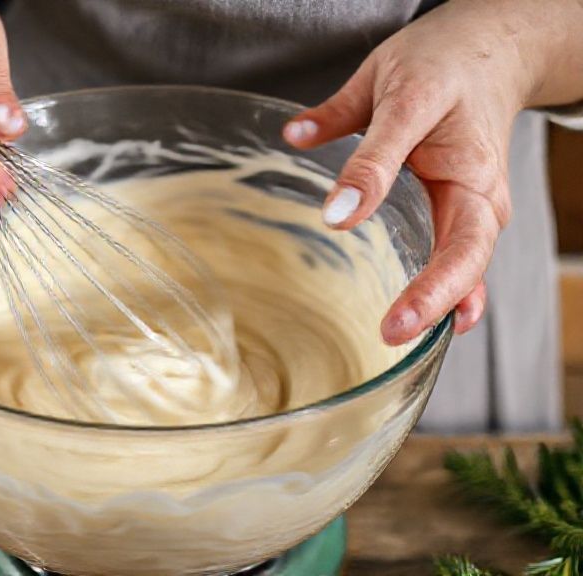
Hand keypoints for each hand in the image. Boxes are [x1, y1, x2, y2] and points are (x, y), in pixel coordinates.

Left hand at [282, 0, 582, 345]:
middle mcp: (480, 190)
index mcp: (462, 153)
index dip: (379, 194)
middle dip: (432, 294)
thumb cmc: (438, 67)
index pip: (428, 186)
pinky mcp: (468, 218)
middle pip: (466, 251)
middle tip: (392, 330)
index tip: (340, 217)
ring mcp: (479, 208)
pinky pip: (465, 264)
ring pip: (470, 265)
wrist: (486, 56)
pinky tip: (431, 328)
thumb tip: (303, 156)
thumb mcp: (391, 86)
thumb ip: (351, 127)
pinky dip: (453, 297)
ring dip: (440, 304)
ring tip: (403, 338)